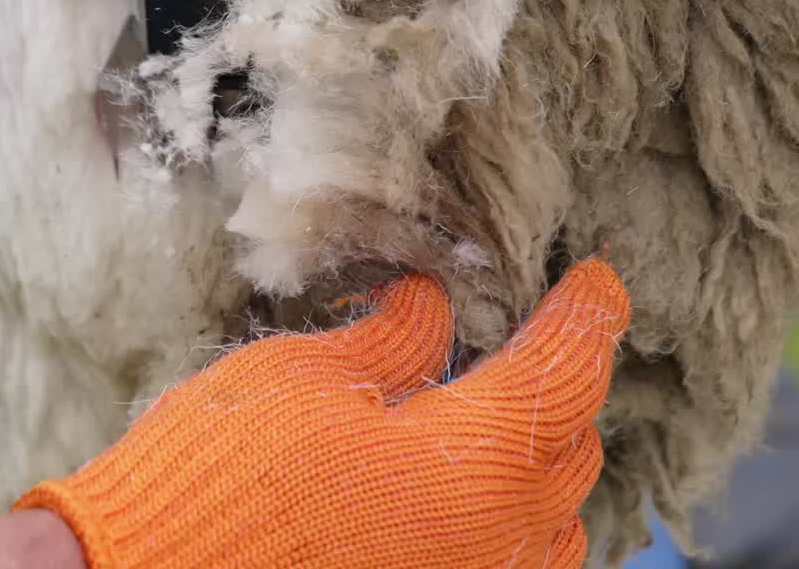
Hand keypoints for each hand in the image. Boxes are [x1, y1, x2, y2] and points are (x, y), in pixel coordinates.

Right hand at [15, 259, 629, 568]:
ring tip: (510, 409)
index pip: (559, 373)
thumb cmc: (220, 473)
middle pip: (571, 454)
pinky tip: (471, 489)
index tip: (598, 278)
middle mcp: (490, 546)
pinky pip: (509, 568)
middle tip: (542, 334)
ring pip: (552, 527)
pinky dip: (513, 520)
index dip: (586, 316)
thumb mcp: (303, 375)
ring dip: (545, 462)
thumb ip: (387, 340)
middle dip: (568, 385)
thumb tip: (431, 305)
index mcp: (468, 467)